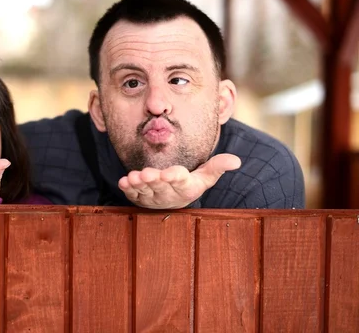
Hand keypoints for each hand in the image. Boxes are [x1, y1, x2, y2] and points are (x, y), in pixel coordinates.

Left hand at [118, 154, 240, 208]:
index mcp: (186, 188)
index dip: (175, 177)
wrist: (172, 198)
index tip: (171, 173)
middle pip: (160, 187)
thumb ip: (217, 167)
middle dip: (153, 180)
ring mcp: (152, 198)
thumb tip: (236, 160)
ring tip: (133, 177)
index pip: (181, 182)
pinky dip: (127, 189)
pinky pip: (132, 195)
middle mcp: (168, 194)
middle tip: (147, 174)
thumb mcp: (205, 176)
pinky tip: (123, 182)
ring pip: (145, 192)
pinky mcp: (138, 197)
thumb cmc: (190, 183)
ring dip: (138, 185)